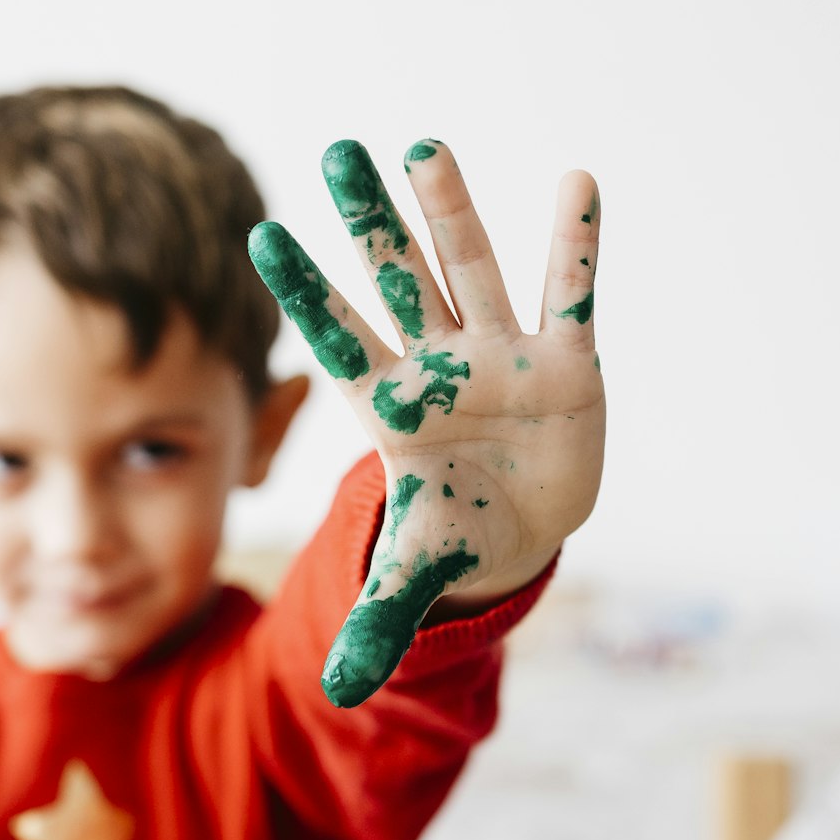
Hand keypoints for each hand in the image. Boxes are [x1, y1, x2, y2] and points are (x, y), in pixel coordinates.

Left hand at [249, 139, 603, 705]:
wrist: (521, 522)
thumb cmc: (452, 531)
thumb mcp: (414, 579)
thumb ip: (377, 623)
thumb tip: (337, 693)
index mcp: (391, 410)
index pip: (337, 342)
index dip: (305, 295)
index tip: (261, 235)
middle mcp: (439, 366)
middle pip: (398, 282)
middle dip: (372, 222)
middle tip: (338, 151)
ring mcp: (500, 357)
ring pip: (472, 271)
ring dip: (454, 212)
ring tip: (424, 146)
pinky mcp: (565, 363)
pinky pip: (571, 296)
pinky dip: (576, 246)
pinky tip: (579, 183)